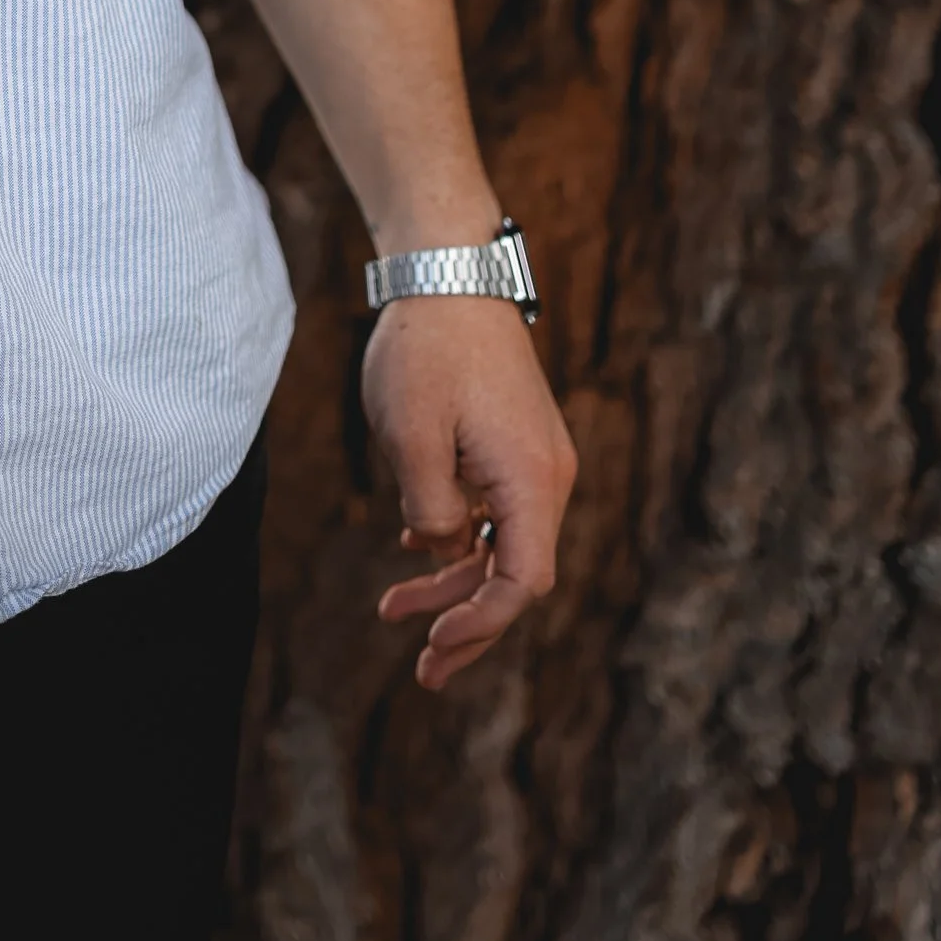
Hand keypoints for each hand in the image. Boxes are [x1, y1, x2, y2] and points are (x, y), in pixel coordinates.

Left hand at [361, 295, 576, 689]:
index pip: (523, 583)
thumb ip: (432, 508)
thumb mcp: (411, 436)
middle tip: (424, 670)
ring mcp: (534, 459)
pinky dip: (459, 537)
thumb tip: (446, 548)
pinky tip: (415, 545)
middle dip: (469, 624)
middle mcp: (547, 476)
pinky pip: (495, 512)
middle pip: (518, 576)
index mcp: (532, 480)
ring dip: (455, 582)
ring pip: (502, 545)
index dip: (481, 624)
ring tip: (393, 609)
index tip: (434, 647)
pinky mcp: (515, 444)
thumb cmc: (427, 349)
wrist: (450, 270)